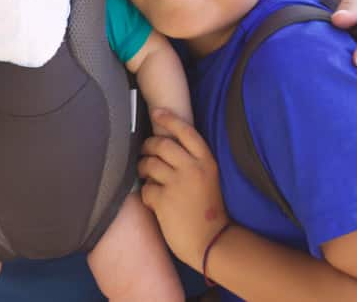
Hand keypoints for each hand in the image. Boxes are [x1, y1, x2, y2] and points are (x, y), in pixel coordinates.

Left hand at [138, 108, 228, 270]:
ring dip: (143, 167)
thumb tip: (167, 143)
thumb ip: (193, 161)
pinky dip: (146, 192)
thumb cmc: (208, 210)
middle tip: (145, 150)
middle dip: (148, 145)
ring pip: (150, 163)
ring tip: (145, 173)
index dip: (169, 119)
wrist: (213, 243)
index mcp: (206, 161)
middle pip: (162, 144)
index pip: (185, 131)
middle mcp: (192, 169)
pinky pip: (146, 188)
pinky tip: (153, 199)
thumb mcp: (209, 178)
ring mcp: (178, 184)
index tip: (157, 112)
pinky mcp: (165, 201)